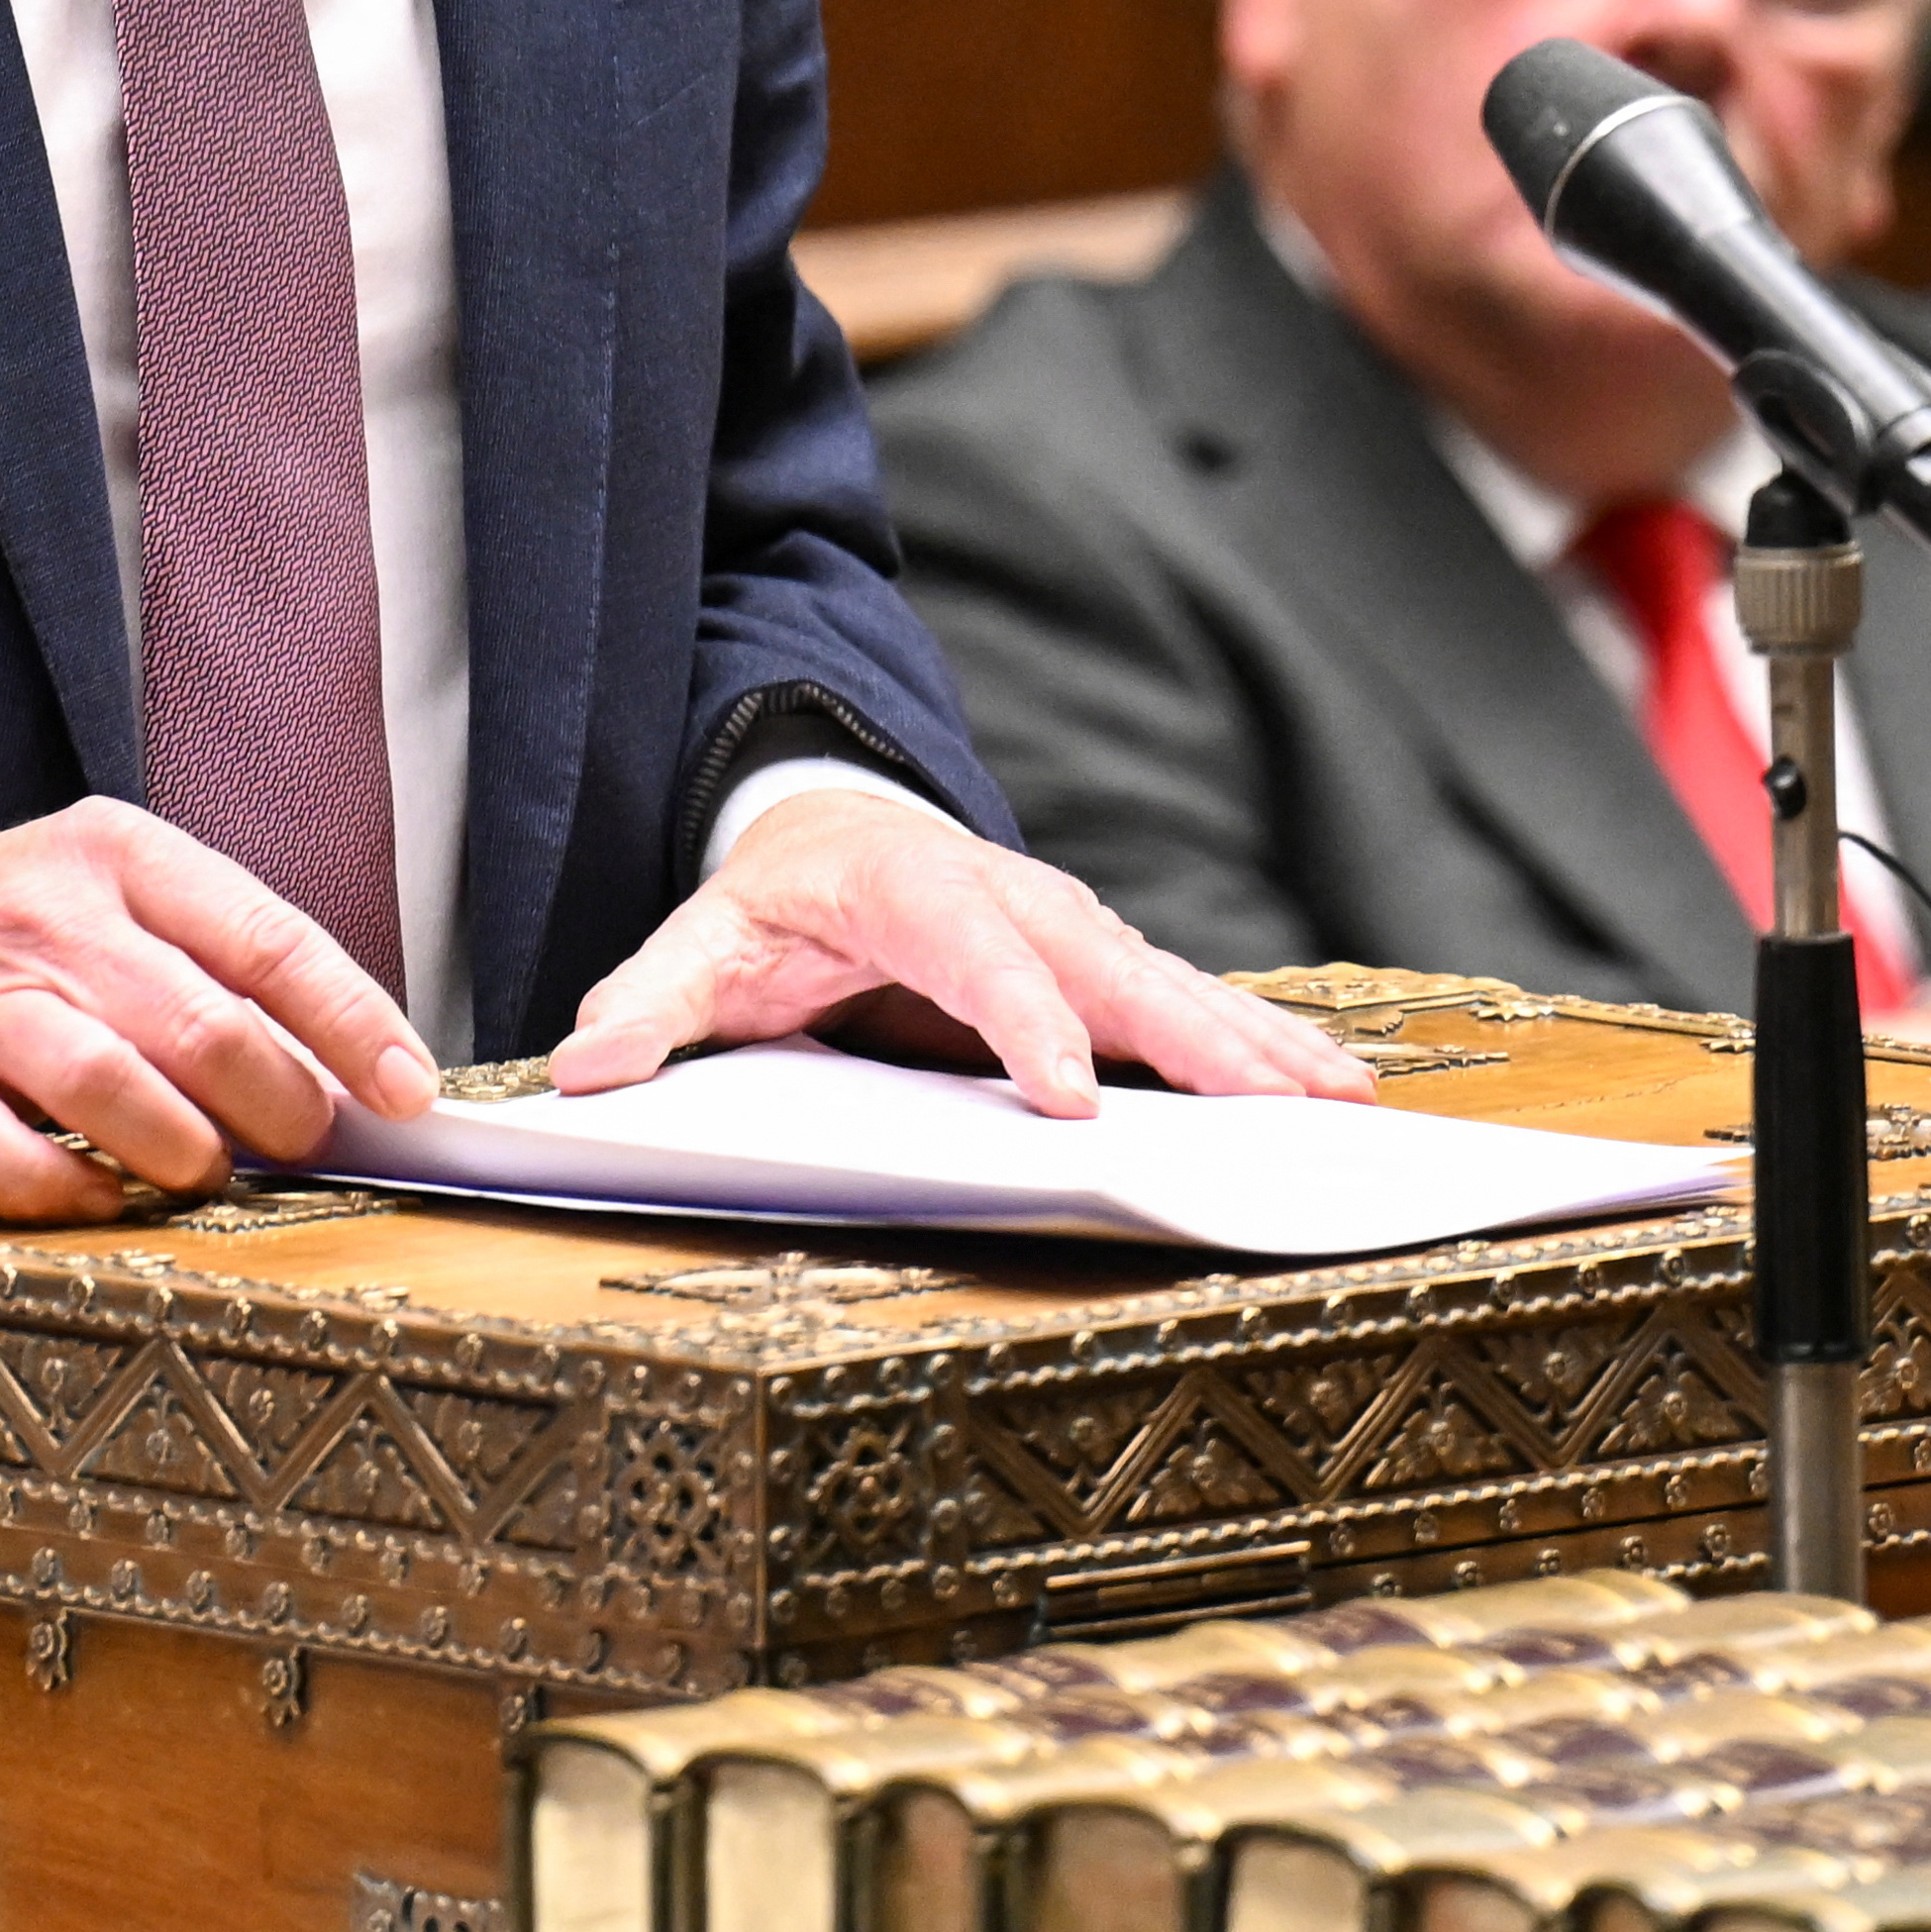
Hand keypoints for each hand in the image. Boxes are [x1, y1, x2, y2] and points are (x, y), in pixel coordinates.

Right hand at [0, 800, 434, 1218]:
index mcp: (115, 853)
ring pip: (109, 1084)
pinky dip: (67, 1193)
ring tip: (204, 1170)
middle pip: (200, 1020)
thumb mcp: (101, 903)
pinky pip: (4, 1158)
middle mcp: (48, 919)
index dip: (351, 1021)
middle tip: (302, 1143)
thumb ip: (208, 969)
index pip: (266, 935)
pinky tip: (97, 1198)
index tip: (408, 1090)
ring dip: (183, 1149)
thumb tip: (341, 1075)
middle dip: (277, 1101)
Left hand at [547, 783, 1375, 1113]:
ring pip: (1173, 988)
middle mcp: (1014, 901)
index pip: (977, 955)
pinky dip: (1264, 1043)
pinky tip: (1332, 1088)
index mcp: (914, 890)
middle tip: (1267, 1107)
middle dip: (1192, 1040)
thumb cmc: (774, 901)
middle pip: (1111, 970)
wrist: (833, 823)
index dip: (1023, 1022)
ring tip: (1340, 1100)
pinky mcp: (1102, 967)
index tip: (1065, 1095)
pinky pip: (1188, 1008)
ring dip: (1257, 1044)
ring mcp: (1071, 931)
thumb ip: (651, 1002)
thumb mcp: (701, 942)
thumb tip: (590, 1062)